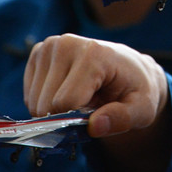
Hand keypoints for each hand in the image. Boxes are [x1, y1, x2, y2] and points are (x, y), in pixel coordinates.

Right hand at [24, 34, 167, 137]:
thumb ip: (122, 119)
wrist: (130, 69)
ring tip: (80, 97)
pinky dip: (44, 102)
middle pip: (46, 104)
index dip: (78, 120)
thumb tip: (95, 127)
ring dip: (54, 110)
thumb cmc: (136, 90)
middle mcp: (67, 44)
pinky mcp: (38, 52)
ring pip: (34, 102)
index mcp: (94, 54)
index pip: (66, 102)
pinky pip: (29, 95)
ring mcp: (50, 46)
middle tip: (89, 106)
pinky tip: (65, 91)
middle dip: (65, 116)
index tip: (97, 115)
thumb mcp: (143, 109)